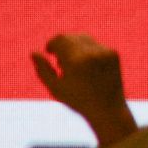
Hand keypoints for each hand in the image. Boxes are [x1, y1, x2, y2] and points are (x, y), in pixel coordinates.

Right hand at [30, 33, 137, 147]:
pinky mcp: (114, 53)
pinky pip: (95, 44)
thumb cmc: (78, 101)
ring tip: (72, 66)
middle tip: (60, 63)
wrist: (108, 110)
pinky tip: (87, 68)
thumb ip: (42, 69)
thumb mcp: (55, 88)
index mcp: (76, 61)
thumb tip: (33, 52)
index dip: (52, 44)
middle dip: (62, 45)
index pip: (60, 40)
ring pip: (84, 38)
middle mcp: (92, 53)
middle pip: (71, 37)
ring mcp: (104, 52)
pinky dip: (88, 52)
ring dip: (74, 47)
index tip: (49, 51)